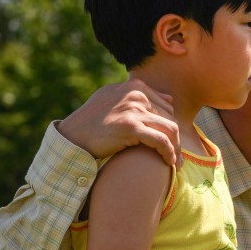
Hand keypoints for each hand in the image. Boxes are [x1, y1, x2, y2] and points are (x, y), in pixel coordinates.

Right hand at [56, 80, 180, 166]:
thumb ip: (138, 98)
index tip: (174, 143)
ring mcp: (133, 109)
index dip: (172, 127)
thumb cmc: (92, 122)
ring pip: (170, 129)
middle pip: (170, 118)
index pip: (166, 107)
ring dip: (177, 148)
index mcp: (134, 86)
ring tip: (175, 163)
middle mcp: (136, 94)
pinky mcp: (130, 127)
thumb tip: (169, 99)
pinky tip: (168, 163)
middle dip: (177, 140)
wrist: (71, 136)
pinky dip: (169, 153)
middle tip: (178, 158)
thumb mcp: (114, 100)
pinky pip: (161, 140)